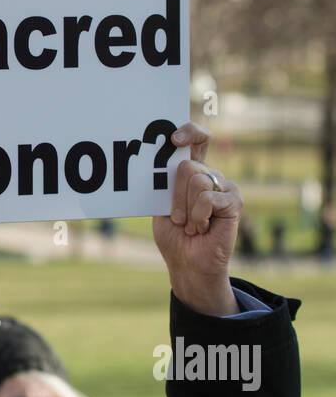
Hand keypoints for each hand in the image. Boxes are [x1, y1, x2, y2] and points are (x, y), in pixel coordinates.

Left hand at [152, 122, 242, 315]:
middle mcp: (212, 176)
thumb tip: (161, 161)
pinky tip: (201, 229)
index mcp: (194, 172)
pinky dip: (197, 217)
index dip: (189, 132)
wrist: (187, 263)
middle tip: (177, 218)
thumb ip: (166, 183)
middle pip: (188, 166)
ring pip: (197, 182)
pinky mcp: (235, 202)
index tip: (173, 139)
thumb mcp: (162, 205)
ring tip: (191, 226)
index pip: (198, 139)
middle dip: (175, 196)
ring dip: (186, 210)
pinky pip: (207, 198)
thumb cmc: (174, 236)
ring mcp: (225, 187)